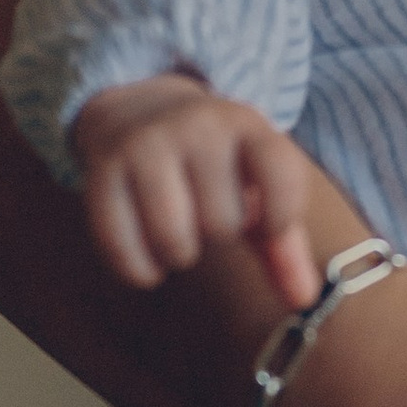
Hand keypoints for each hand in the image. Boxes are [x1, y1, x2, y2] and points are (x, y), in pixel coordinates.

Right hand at [70, 77, 326, 303]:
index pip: (281, 176)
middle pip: (222, 223)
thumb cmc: (211, 163)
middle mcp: (197, 126)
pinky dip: (139, 270)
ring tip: (179, 237)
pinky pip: (121, 247)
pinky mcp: (103, 169)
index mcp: (246, 125)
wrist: (139, 108)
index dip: (280, 219)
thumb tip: (303, 299)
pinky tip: (148, 257)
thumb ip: (283, 241)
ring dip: (178, 255)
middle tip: (206, 214)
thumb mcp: (254, 183)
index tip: (267, 227)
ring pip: (173, 239)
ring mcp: (147, 144)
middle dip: (218, 235)